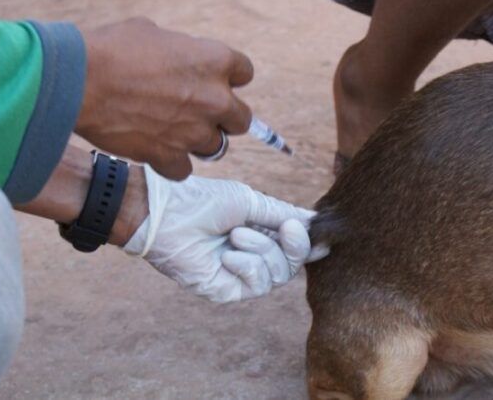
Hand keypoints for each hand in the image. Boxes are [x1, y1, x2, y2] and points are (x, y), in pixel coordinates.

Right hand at [77, 17, 253, 179]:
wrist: (80, 81)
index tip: (211, 80)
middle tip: (198, 111)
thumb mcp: (154, 34)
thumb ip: (180, 53)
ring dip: (198, 140)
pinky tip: (157, 150)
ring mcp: (195, 131)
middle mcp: (215, 98)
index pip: (245, 72)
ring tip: (173, 131)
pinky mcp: (171, 156)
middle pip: (242, 119)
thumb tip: (179, 61)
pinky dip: (172, 163)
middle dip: (223, 116)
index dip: (228, 77)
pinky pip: (185, 169)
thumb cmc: (112, 49)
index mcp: (216, 60)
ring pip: (216, 147)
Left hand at [123, 165, 328, 302]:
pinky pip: (257, 285)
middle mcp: (253, 256)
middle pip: (293, 264)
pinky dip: (248, 266)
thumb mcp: (252, 201)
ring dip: (262, 250)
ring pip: (279, 275)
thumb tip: (314, 221)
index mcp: (259, 233)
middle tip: (288, 228)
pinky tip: (228, 254)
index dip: (309, 244)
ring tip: (235, 234)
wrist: (167, 215)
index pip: (294, 246)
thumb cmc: (204, 202)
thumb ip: (283, 214)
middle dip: (295, 246)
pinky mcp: (227, 291)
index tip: (324, 238)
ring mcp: (240, 275)